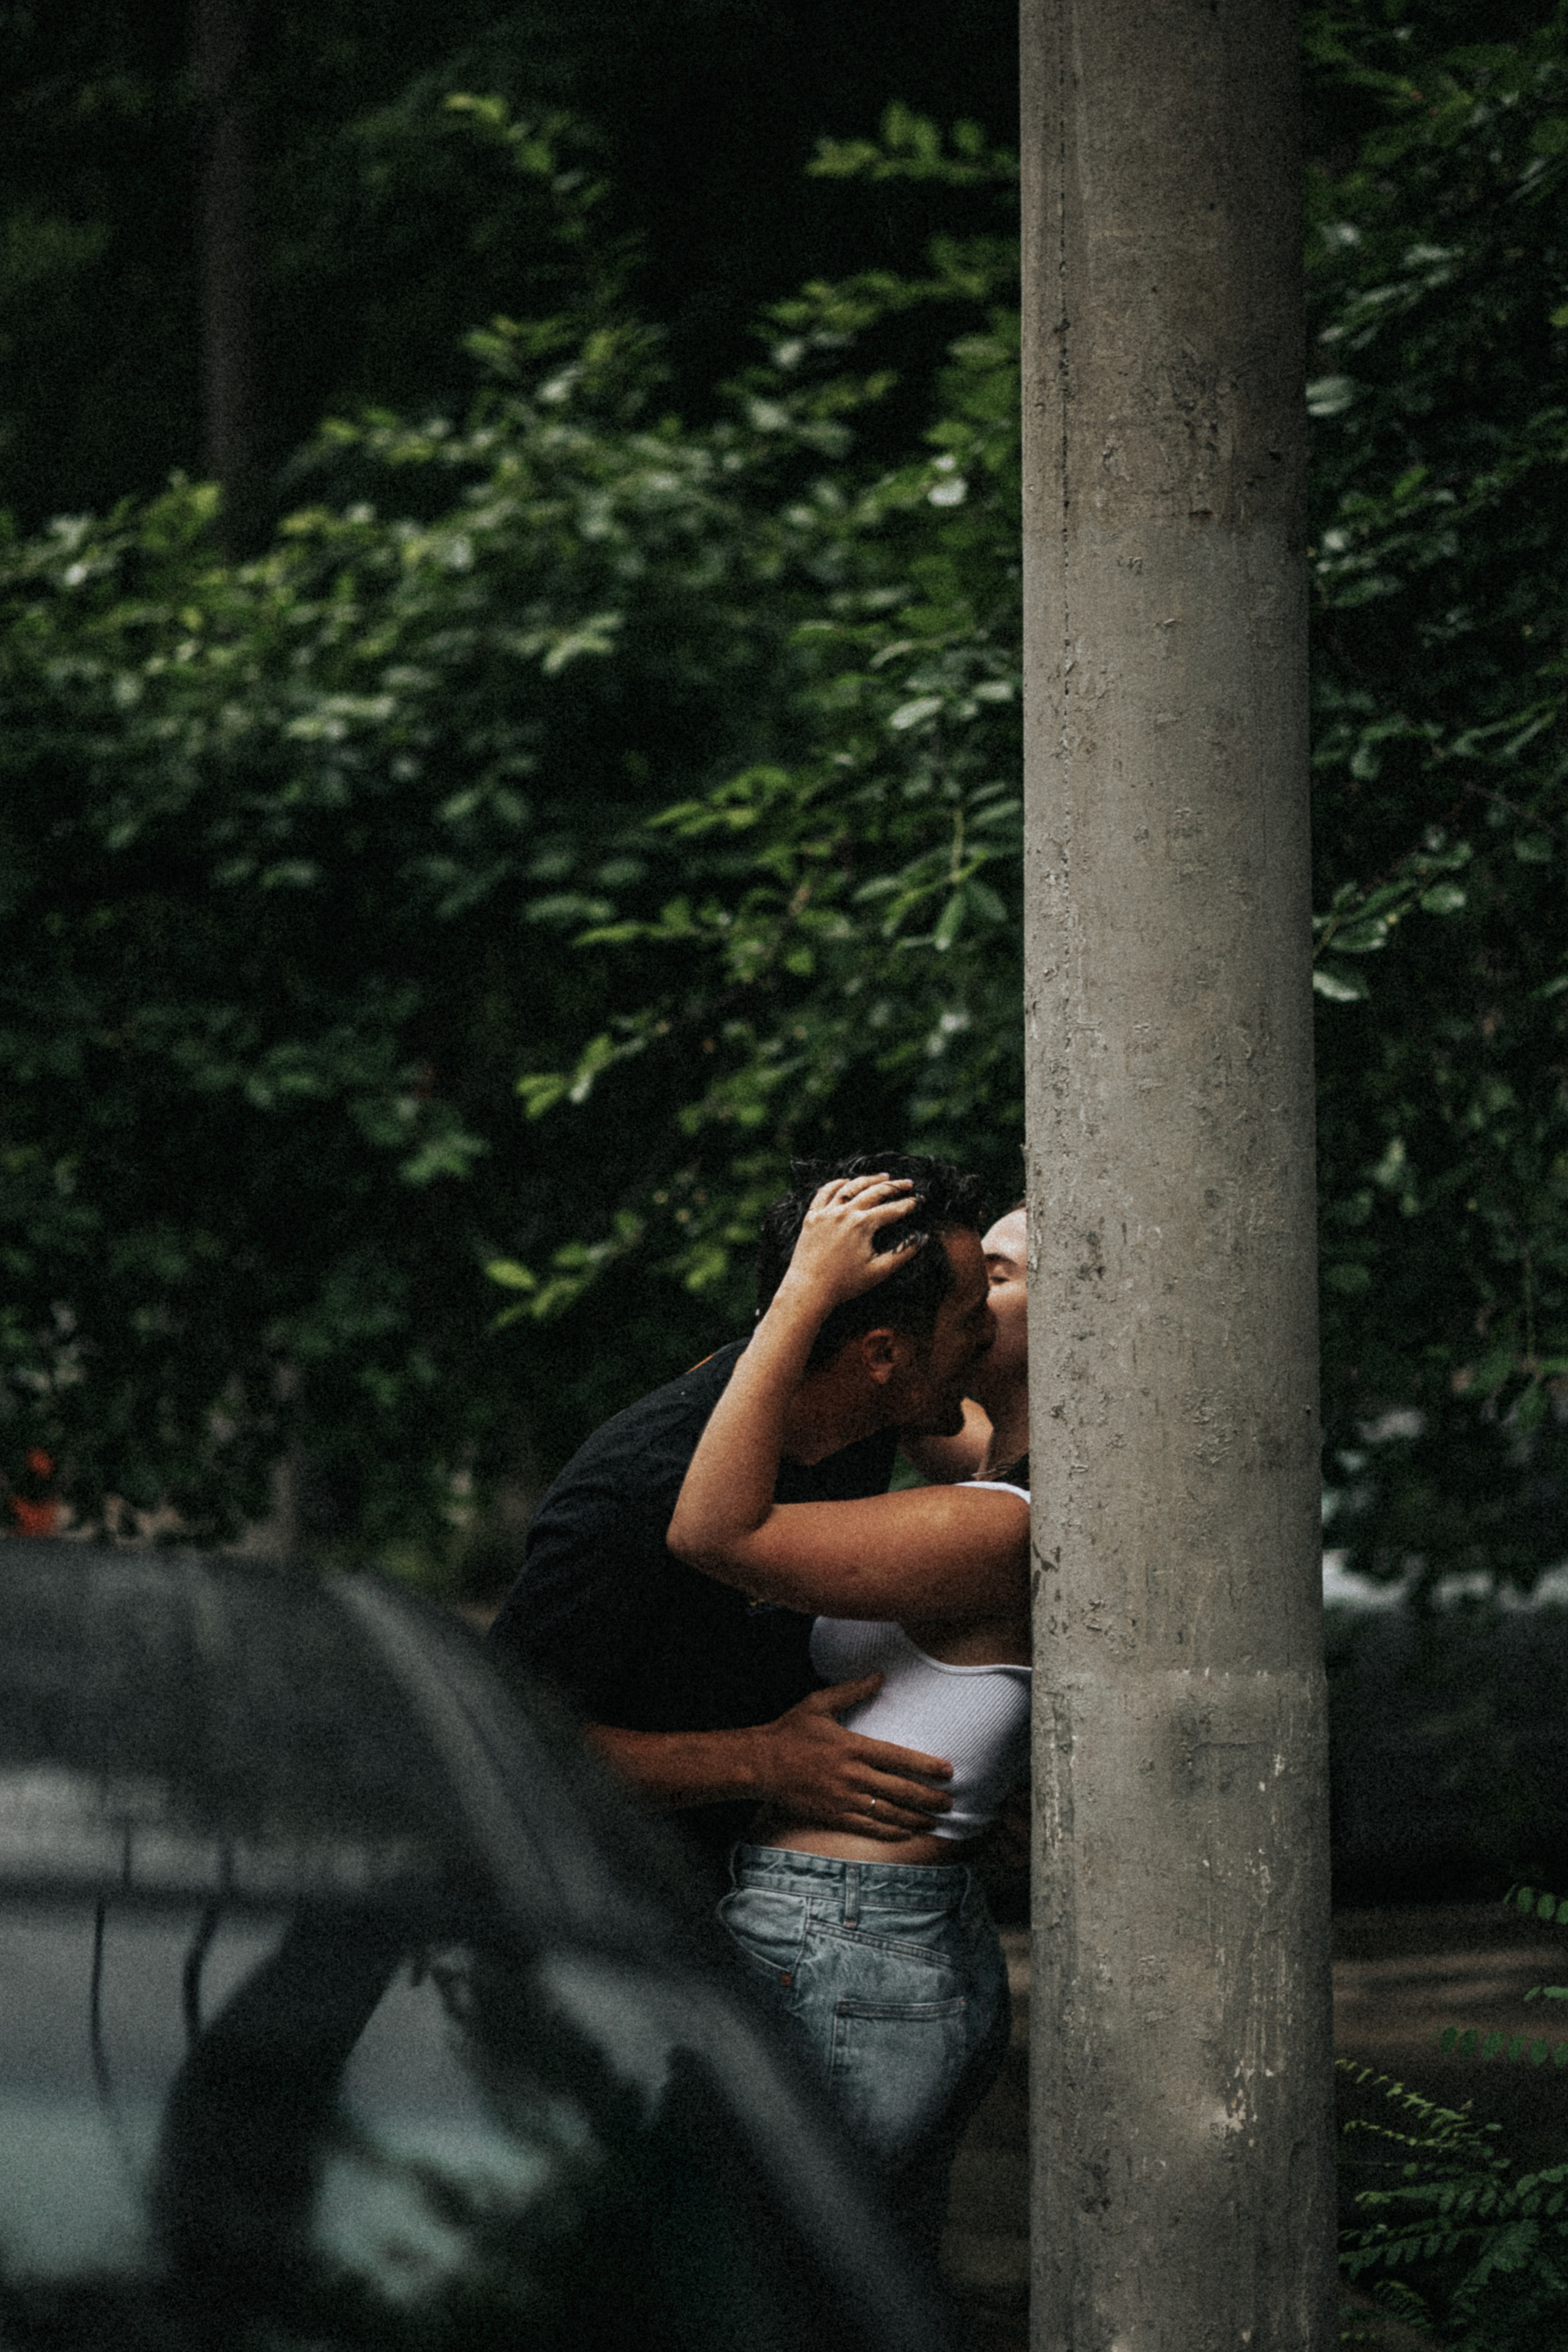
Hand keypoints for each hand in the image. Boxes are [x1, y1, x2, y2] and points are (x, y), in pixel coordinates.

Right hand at [752, 1675, 952, 1840]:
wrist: (760, 1764)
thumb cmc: (790, 1732)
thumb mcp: (819, 1704)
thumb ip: (852, 1690)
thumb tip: (879, 1675)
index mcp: (853, 1747)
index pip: (898, 1758)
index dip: (926, 1766)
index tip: (948, 1771)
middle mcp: (852, 1775)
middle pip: (900, 1790)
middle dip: (928, 1798)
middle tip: (950, 1802)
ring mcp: (843, 1799)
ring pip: (888, 1812)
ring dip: (915, 1817)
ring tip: (936, 1820)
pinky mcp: (832, 1815)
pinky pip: (868, 1826)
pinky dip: (890, 1830)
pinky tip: (906, 1831)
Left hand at [776, 1174, 925, 1313]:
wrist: (808, 1289)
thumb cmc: (844, 1283)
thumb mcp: (879, 1271)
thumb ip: (902, 1253)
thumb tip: (922, 1238)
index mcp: (862, 1225)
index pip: (891, 1210)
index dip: (908, 1204)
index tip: (920, 1200)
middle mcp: (844, 1213)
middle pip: (874, 1192)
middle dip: (894, 1187)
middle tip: (908, 1183)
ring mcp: (826, 1213)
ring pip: (850, 1187)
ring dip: (868, 1180)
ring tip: (883, 1177)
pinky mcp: (811, 1217)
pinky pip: (824, 1193)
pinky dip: (836, 1184)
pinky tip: (846, 1181)